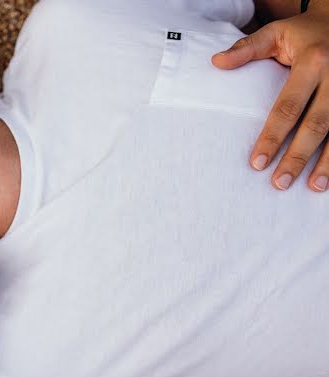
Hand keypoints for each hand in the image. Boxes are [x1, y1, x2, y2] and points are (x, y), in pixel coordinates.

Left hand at [212, 4, 328, 191]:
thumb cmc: (304, 32)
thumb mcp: (277, 32)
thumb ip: (248, 48)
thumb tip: (216, 62)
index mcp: (312, 62)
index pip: (288, 107)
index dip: (272, 137)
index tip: (257, 163)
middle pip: (316, 124)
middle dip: (298, 156)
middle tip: (280, 183)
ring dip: (328, 162)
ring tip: (313, 186)